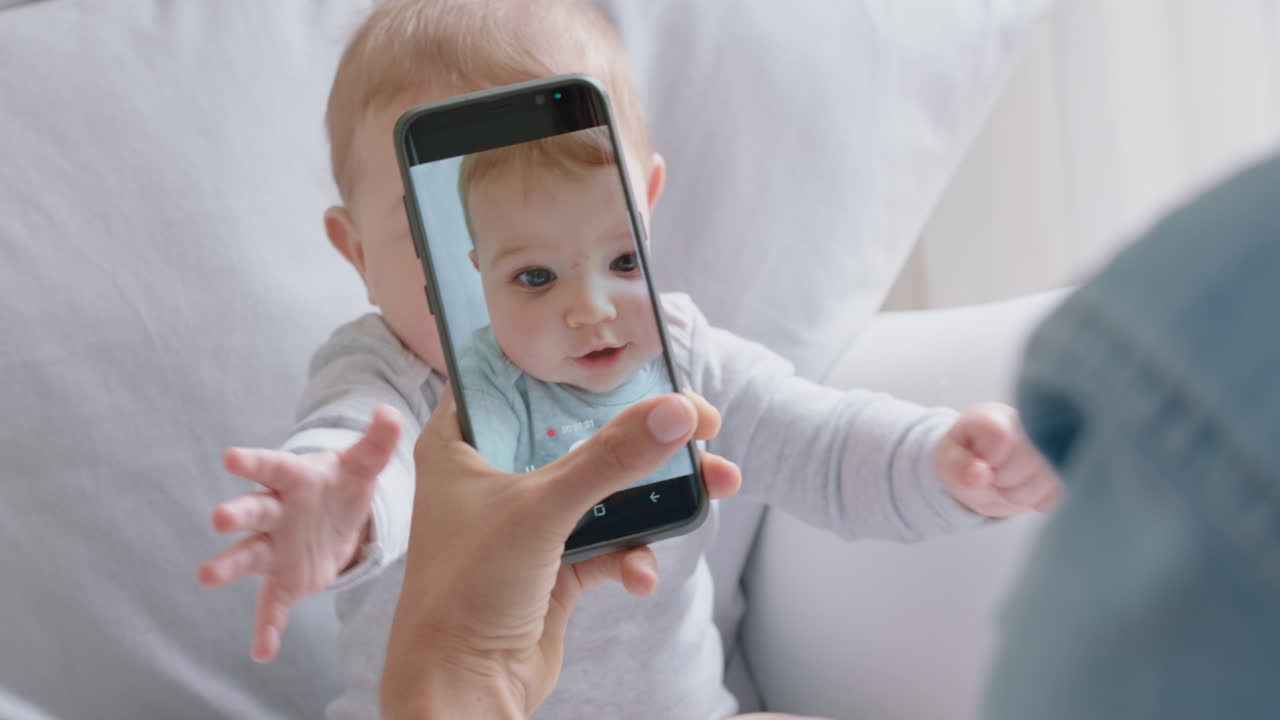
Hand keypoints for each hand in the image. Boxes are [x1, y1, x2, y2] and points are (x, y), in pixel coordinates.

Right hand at [196, 405, 401, 661]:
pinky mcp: (285, 581)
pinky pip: (272, 605)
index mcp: (296, 481)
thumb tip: (391, 413)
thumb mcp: (363, 464)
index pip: (273, 467)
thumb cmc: (342, 484)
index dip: (253, 462)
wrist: (338, 520)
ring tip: (206, 576)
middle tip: (219, 518)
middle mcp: (278, 514)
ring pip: (249, 556)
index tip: (230, 457)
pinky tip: (262, 651)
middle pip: (254, 512)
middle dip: (238, 514)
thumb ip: (378, 442)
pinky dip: (267, 627)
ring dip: (229, 566)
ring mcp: (276, 549)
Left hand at [381, 389, 740, 719]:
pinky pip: (608, 543)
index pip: (520, 378)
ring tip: (712, 486)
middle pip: (579, 433)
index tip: (639, 357)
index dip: (578, 366)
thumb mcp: (541, 509)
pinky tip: (640, 575)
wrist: (462, 693)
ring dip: (655, 492)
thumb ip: (611, 458)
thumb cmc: (466, 592)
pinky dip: (632, 554)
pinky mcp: (553, 566)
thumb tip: (677, 413)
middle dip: (641, 433)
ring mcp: (525, 522)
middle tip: (699, 424)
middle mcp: (491, 475)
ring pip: (603, 488)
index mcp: (461, 442)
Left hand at [935, 402, 1061, 516]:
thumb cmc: (964, 457)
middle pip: (1029, 463)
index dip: (990, 462)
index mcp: (995, 416)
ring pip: (1047, 480)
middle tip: (992, 476)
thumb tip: (979, 476)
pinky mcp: (1062, 466)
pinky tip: (1022, 488)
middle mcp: (1028, 424)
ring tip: (1004, 482)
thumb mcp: (949, 461)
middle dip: (1004, 481)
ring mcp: (1049, 443)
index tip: (980, 463)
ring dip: (1019, 494)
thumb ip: (959, 466)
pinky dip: (1036, 500)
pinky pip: (1056, 493)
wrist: (981, 463)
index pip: (1003, 440)